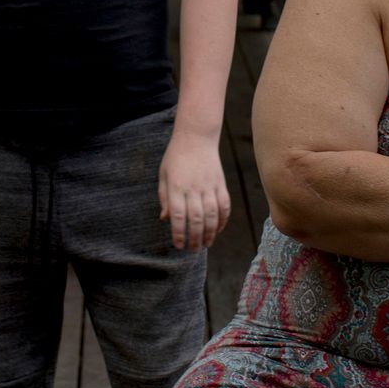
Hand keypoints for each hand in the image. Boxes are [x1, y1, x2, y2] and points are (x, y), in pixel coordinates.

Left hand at [158, 135, 231, 250]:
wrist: (196, 137)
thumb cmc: (175, 157)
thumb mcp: (163, 175)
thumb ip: (164, 197)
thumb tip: (165, 219)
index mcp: (176, 187)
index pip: (179, 216)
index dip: (179, 233)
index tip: (179, 245)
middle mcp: (194, 188)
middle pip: (197, 219)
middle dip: (196, 238)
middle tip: (193, 250)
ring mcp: (209, 186)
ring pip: (212, 215)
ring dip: (210, 233)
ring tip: (206, 244)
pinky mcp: (220, 184)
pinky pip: (224, 206)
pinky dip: (223, 220)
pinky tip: (218, 229)